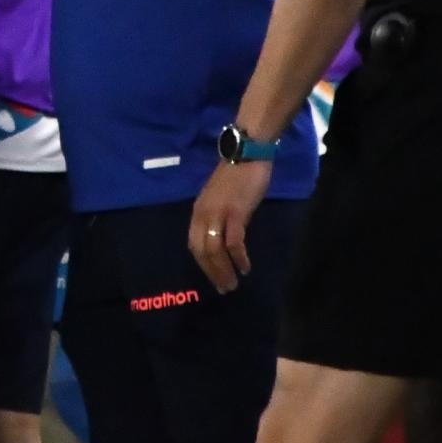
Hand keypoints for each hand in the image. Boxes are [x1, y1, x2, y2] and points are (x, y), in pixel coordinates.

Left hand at [188, 157, 271, 292]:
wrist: (247, 153)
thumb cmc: (236, 175)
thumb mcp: (220, 198)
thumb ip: (218, 215)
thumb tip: (223, 236)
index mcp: (199, 210)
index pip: (194, 243)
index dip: (202, 263)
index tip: (213, 278)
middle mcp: (204, 213)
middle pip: (202, 250)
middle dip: (212, 272)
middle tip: (224, 288)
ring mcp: (219, 213)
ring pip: (214, 249)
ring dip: (223, 270)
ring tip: (233, 284)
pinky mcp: (236, 212)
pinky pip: (233, 241)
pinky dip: (237, 257)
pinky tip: (244, 267)